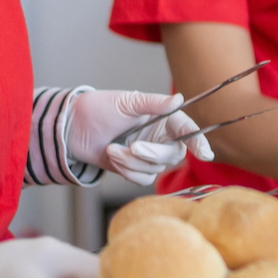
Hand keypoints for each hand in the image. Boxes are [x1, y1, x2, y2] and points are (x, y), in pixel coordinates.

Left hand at [68, 90, 213, 186]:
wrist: (72, 129)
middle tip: (132, 147)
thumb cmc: (99, 109)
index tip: (205, 154)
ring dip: (132, 162)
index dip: (198, 142)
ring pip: (156, 169)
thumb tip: (179, 98)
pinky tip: (113, 157)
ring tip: (112, 149)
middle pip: (173, 154)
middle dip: (152, 154)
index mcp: (163, 118)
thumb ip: (155, 103)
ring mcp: (148, 155)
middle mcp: (160, 137)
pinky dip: (127, 171)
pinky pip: (143, 179)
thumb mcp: (128, 102)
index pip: (187, 130)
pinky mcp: (136, 169)